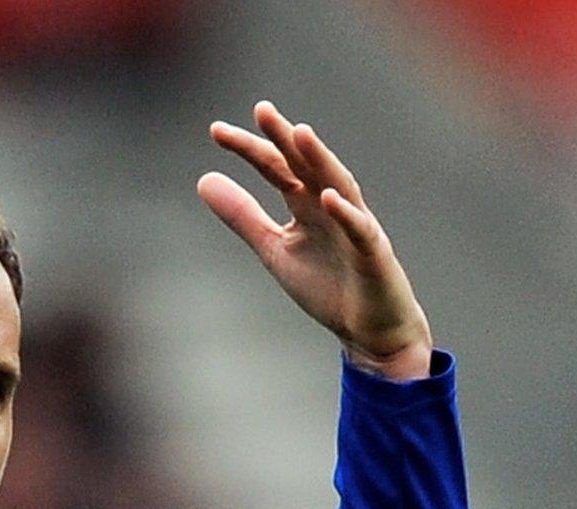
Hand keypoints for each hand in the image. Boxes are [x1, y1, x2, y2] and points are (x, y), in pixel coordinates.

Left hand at [199, 102, 432, 380]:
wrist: (370, 330)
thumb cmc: (327, 286)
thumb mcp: (274, 249)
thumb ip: (242, 216)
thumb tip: (203, 179)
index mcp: (305, 204)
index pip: (276, 167)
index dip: (249, 149)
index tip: (216, 131)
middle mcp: (331, 206)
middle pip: (307, 165)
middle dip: (285, 138)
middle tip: (262, 110)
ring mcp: (355, 226)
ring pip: (338, 185)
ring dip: (320, 160)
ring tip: (300, 134)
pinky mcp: (373, 254)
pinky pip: (359, 230)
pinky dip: (345, 213)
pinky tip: (327, 197)